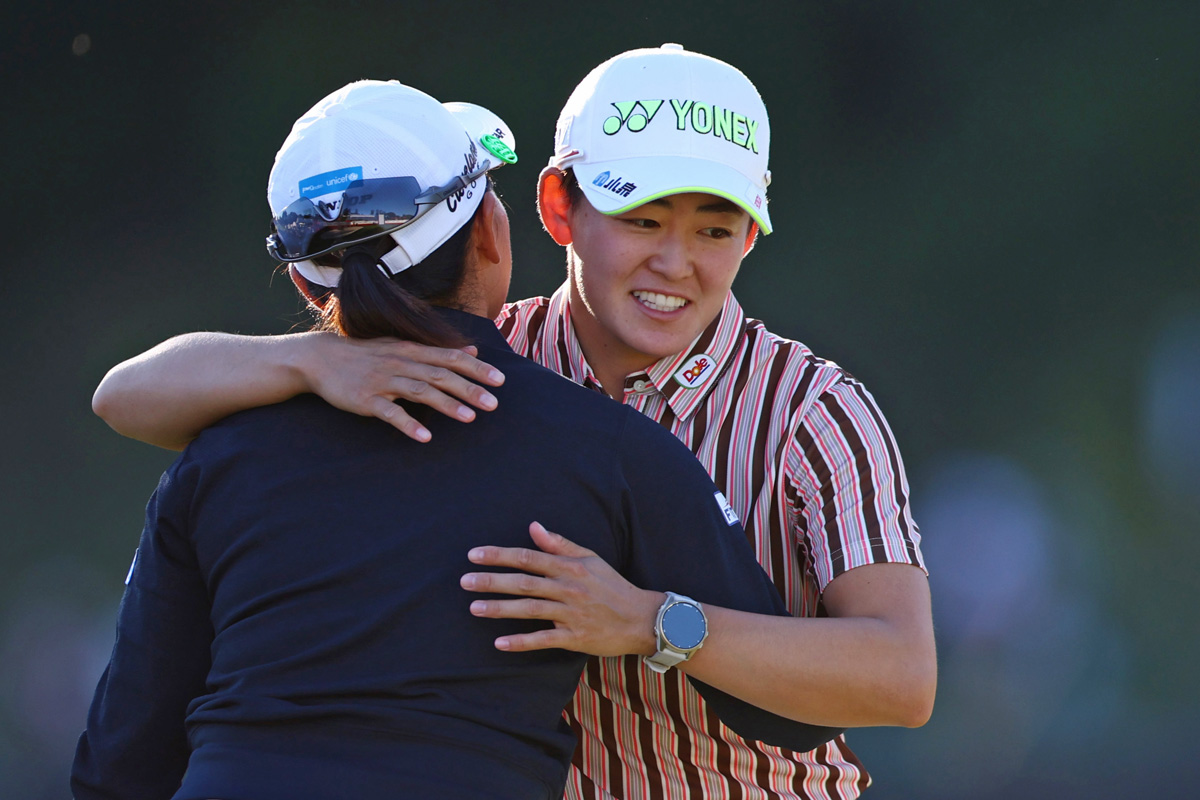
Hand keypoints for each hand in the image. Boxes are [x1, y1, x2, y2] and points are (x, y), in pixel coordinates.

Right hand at [298, 333, 504, 441]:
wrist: (321, 358)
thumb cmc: (368, 354)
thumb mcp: (403, 346)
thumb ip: (438, 352)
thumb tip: (472, 352)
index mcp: (412, 351)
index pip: (450, 358)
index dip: (476, 369)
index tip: (500, 380)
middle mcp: (401, 363)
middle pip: (441, 375)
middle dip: (469, 389)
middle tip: (493, 404)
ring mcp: (384, 381)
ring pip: (420, 392)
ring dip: (446, 405)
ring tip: (470, 418)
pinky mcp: (366, 399)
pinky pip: (391, 413)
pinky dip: (408, 424)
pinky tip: (425, 437)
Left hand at [461, 522, 663, 656]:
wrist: (641, 618)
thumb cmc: (613, 586)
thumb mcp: (590, 559)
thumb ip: (560, 544)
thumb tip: (533, 527)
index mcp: (570, 567)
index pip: (528, 556)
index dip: (499, 555)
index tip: (474, 555)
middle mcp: (568, 588)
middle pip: (523, 582)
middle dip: (491, 581)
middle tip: (464, 581)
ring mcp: (570, 614)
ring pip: (529, 610)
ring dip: (500, 609)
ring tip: (473, 607)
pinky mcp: (574, 637)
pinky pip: (543, 639)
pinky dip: (521, 642)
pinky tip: (499, 643)